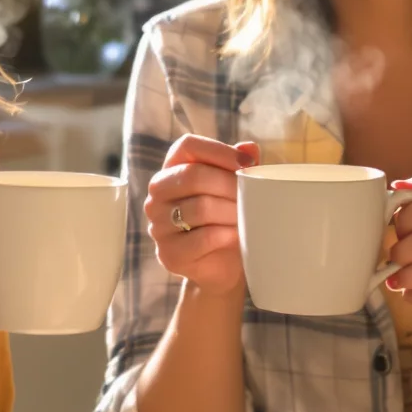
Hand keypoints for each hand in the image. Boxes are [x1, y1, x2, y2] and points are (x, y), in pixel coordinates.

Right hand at [145, 135, 258, 295]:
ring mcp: (158, 224)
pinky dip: (226, 235)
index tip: (247, 164)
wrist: (222, 265)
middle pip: (193, 175)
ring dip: (231, 212)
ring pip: (200, 207)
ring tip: (247, 217)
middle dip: (230, 185)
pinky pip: (203, 238)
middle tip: (253, 196)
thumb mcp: (235, 188)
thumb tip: (249, 148)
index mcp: (172, 169)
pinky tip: (237, 235)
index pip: (187, 146)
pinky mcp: (169, 253)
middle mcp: (158, 194)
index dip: (219, 151)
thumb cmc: (227, 217)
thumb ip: (240, 166)